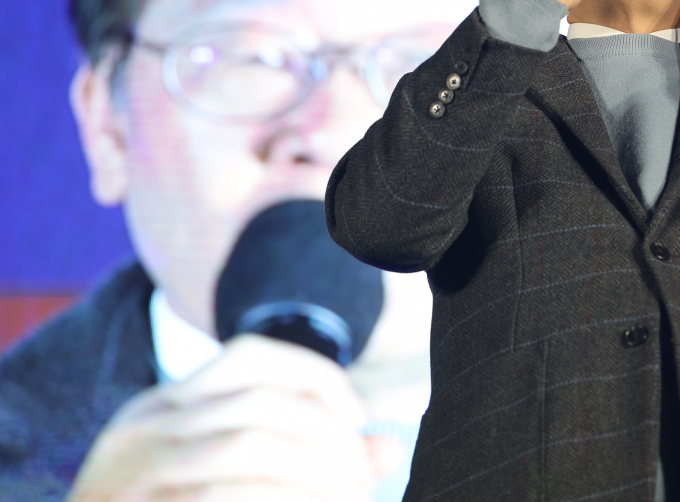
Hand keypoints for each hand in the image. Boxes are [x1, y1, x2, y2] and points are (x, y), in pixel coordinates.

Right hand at [69, 335, 403, 501]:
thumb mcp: (227, 480)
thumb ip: (300, 461)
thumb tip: (385, 449)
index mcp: (163, 406)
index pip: (251, 354)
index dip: (319, 377)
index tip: (356, 420)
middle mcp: (143, 427)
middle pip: (264, 404)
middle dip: (330, 440)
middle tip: (363, 479)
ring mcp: (133, 473)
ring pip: (252, 447)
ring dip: (316, 476)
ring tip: (350, 499)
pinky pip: (225, 496)